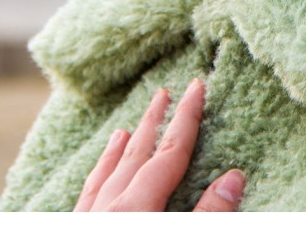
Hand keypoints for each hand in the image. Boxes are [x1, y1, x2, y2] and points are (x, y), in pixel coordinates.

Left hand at [74, 79, 244, 211]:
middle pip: (136, 154)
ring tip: (126, 129)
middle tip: (164, 92)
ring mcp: (86, 220)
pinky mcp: (71, 230)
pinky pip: (85, 196)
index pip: (170, 152)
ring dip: (121, 149)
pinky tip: (97, 172)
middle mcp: (109, 207)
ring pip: (106, 175)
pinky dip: (97, 177)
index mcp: (139, 207)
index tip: (197, 86)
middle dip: (154, 122)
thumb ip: (208, 215)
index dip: (187, 117)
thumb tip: (234, 177)